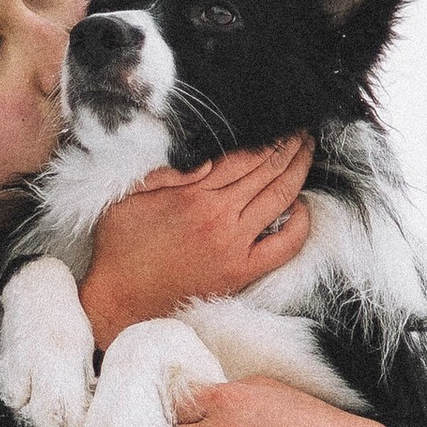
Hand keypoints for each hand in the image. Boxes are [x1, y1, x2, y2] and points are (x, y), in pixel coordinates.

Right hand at [79, 137, 312, 343]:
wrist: (119, 301)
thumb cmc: (120, 248)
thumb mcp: (128, 198)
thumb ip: (165, 173)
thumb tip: (206, 160)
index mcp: (192, 195)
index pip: (243, 157)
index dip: (268, 138)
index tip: (281, 126)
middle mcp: (218, 217)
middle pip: (266, 171)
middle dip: (288, 147)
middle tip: (301, 132)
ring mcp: (234, 246)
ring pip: (279, 198)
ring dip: (298, 171)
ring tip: (307, 153)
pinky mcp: (241, 273)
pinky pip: (285, 245)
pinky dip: (300, 223)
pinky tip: (300, 207)